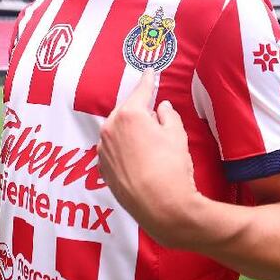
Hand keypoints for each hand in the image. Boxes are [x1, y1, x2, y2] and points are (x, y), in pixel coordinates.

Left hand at [97, 69, 203, 247]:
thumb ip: (168, 115)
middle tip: (156, 121)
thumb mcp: (177, 135)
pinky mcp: (102, 168)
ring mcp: (103, 149)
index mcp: (129, 114)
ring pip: (117, 131)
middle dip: (139, 113)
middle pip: (126, 111)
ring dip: (130, 133)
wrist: (162, 207)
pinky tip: (139, 160)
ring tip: (149, 147)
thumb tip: (161, 108)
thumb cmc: (172, 169)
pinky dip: (123, 150)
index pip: (140, 91)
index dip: (148, 80)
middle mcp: (110, 128)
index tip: (149, 72)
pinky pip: (113, 150)